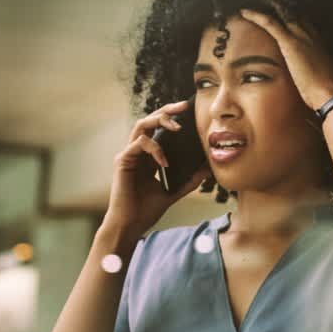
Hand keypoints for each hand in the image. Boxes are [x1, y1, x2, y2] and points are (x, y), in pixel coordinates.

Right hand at [101, 100, 210, 240]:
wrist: (131, 225)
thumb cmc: (147, 209)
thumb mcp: (176, 191)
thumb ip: (190, 179)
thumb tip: (210, 167)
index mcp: (148, 156)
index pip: (159, 129)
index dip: (172, 117)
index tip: (190, 111)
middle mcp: (137, 151)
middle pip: (149, 120)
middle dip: (167, 110)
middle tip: (184, 106)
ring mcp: (128, 154)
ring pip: (141, 126)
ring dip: (160, 121)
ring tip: (177, 127)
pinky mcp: (122, 161)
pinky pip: (139, 144)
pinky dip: (154, 149)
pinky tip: (165, 162)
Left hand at [239, 6, 332, 110]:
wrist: (332, 93)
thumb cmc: (330, 93)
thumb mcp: (325, 81)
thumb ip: (317, 77)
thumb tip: (312, 84)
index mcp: (321, 45)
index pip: (306, 25)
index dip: (294, 19)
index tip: (283, 16)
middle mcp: (312, 36)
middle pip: (295, 15)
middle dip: (281, 8)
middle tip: (266, 1)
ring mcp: (301, 37)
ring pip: (283, 13)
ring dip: (269, 7)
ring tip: (255, 1)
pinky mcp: (290, 43)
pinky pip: (270, 23)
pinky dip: (257, 16)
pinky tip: (245, 12)